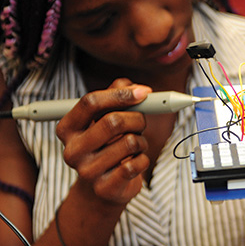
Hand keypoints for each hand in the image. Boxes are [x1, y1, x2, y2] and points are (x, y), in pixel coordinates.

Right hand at [56, 79, 151, 204]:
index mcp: (67, 128)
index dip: (120, 94)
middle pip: (113, 121)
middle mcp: (72, 150)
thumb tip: (138, 89)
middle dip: (137, 118)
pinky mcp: (104, 187)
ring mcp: (86, 171)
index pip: (90, 102)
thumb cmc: (108, 144)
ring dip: (141, 140)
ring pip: (130, 142)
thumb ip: (117, 95)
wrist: (103, 187)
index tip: (144, 92)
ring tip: (135, 146)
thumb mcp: (106, 117)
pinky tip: (135, 162)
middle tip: (141, 123)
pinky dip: (144, 159)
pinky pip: (136, 164)